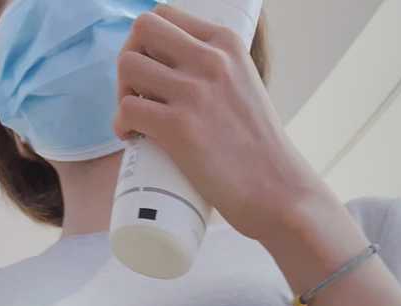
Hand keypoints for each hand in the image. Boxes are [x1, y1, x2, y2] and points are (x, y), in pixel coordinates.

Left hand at [113, 4, 320, 246]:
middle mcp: (211, 59)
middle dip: (129, 59)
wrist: (279, 192)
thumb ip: (218, 72)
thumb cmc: (260, 152)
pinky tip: (131, 138)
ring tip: (136, 120)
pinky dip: (121, 124)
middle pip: (142, 30)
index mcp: (227, 43)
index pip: (166, 15)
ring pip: (129, 67)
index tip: (151, 73)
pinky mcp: (180, 128)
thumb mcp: (245, 87)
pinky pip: (129, 109)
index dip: (147, 42)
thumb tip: (180, 75)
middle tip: (137, 94)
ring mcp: (195, 92)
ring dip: (122, 93)